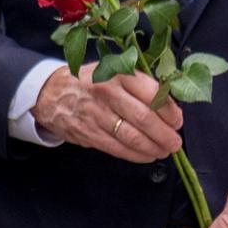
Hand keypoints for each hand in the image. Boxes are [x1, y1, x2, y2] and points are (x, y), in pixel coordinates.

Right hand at [29, 63, 187, 164]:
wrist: (50, 92)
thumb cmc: (89, 81)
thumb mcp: (113, 71)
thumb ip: (139, 84)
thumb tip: (169, 107)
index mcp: (119, 73)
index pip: (152, 94)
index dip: (170, 112)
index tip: (178, 121)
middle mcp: (108, 92)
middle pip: (144, 118)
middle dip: (165, 135)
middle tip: (175, 143)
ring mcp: (96, 114)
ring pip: (131, 136)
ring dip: (152, 148)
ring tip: (164, 151)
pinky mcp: (87, 133)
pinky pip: (117, 148)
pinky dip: (135, 155)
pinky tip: (146, 156)